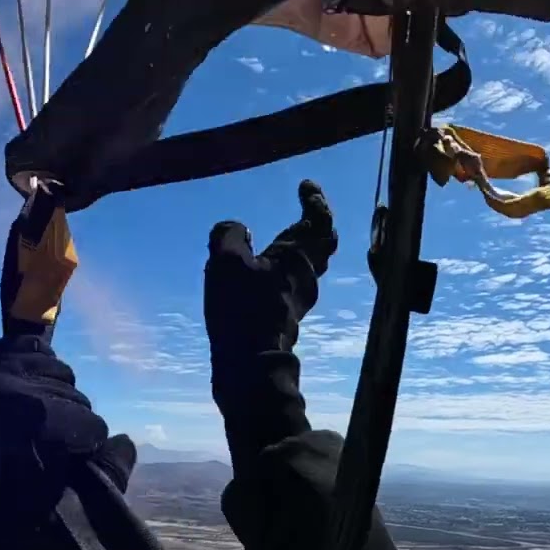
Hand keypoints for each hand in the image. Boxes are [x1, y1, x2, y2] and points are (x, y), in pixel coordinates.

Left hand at [0, 335, 135, 549]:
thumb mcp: (63, 527)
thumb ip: (107, 481)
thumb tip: (124, 443)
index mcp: (46, 426)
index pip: (94, 426)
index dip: (86, 453)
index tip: (68, 472)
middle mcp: (21, 391)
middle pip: (76, 397)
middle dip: (71, 425)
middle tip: (51, 454)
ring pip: (55, 372)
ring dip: (55, 396)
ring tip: (39, 426)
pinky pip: (23, 350)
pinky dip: (33, 365)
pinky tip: (31, 392)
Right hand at [203, 179, 337, 358]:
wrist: (250, 363)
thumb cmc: (242, 307)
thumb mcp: (226, 261)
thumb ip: (229, 235)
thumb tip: (236, 227)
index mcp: (297, 254)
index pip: (319, 219)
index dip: (315, 200)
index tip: (306, 186)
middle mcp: (306, 275)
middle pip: (323, 243)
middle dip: (316, 224)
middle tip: (307, 209)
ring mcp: (299, 298)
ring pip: (310, 265)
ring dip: (303, 247)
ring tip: (285, 238)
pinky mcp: (287, 316)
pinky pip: (295, 282)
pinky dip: (288, 268)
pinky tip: (267, 271)